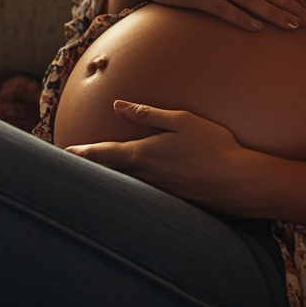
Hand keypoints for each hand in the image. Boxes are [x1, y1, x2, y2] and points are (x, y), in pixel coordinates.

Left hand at [65, 101, 265, 215]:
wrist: (239, 182)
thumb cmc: (213, 146)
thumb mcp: (181, 120)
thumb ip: (148, 114)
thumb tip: (118, 105)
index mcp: (145, 154)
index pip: (105, 153)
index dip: (84, 152)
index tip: (66, 152)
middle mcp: (147, 177)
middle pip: (110, 173)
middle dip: (91, 169)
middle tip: (72, 164)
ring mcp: (159, 192)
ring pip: (126, 184)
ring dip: (110, 180)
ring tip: (96, 176)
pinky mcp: (172, 200)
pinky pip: (144, 193)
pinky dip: (131, 188)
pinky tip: (133, 187)